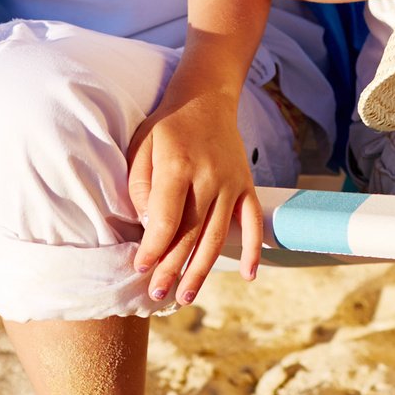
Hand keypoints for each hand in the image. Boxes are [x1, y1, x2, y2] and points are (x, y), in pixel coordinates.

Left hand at [127, 75, 263, 305]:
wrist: (205, 99)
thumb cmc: (166, 126)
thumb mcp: (141, 146)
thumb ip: (140, 185)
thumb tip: (149, 225)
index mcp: (178, 165)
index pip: (167, 219)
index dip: (153, 248)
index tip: (141, 268)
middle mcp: (209, 177)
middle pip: (191, 233)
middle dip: (173, 269)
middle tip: (158, 295)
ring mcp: (232, 183)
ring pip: (217, 235)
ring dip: (202, 269)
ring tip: (186, 296)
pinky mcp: (246, 185)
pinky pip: (253, 221)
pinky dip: (253, 249)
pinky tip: (248, 276)